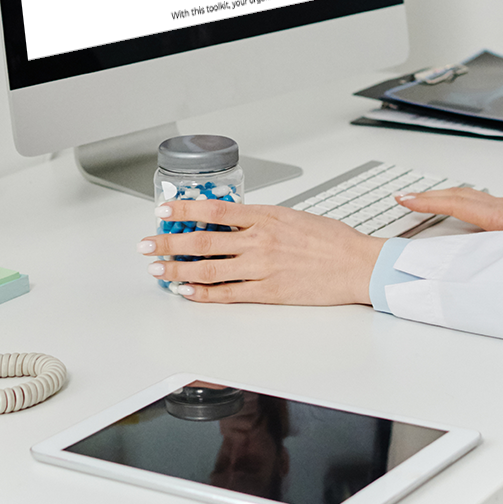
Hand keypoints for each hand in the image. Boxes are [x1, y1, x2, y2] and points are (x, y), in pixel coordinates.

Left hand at [140, 201, 385, 305]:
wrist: (356, 264)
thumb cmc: (330, 239)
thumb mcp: (292, 215)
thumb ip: (260, 218)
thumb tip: (230, 220)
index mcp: (264, 216)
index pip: (213, 210)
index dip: (183, 210)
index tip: (163, 210)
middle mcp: (258, 240)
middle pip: (202, 240)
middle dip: (168, 243)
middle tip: (147, 244)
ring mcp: (261, 267)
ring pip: (208, 268)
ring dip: (177, 269)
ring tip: (158, 270)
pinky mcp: (267, 292)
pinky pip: (226, 293)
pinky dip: (202, 292)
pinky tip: (186, 291)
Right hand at [396, 179, 502, 237]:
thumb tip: (502, 265)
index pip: (458, 204)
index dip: (429, 202)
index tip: (404, 198)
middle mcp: (501, 207)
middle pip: (456, 197)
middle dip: (427, 197)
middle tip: (401, 197)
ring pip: (467, 198)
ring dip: (442, 199)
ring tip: (422, 202)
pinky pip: (478, 204)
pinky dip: (459, 203)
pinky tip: (459, 212)